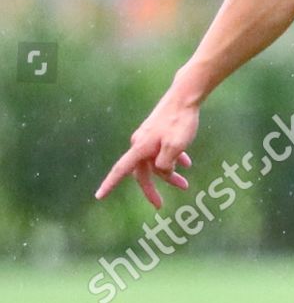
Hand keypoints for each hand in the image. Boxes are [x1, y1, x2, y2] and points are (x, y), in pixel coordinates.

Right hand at [95, 90, 198, 207]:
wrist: (185, 96)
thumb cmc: (180, 122)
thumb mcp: (175, 148)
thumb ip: (165, 164)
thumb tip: (161, 172)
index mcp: (140, 148)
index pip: (121, 170)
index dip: (109, 184)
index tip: (99, 196)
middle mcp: (140, 143)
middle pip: (142, 172)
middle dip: (151, 189)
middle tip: (159, 206)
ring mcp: (149, 138)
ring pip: (155, 162)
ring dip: (168, 174)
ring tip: (185, 184)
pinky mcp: (158, 133)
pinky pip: (162, 151)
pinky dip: (173, 159)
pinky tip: (187, 163)